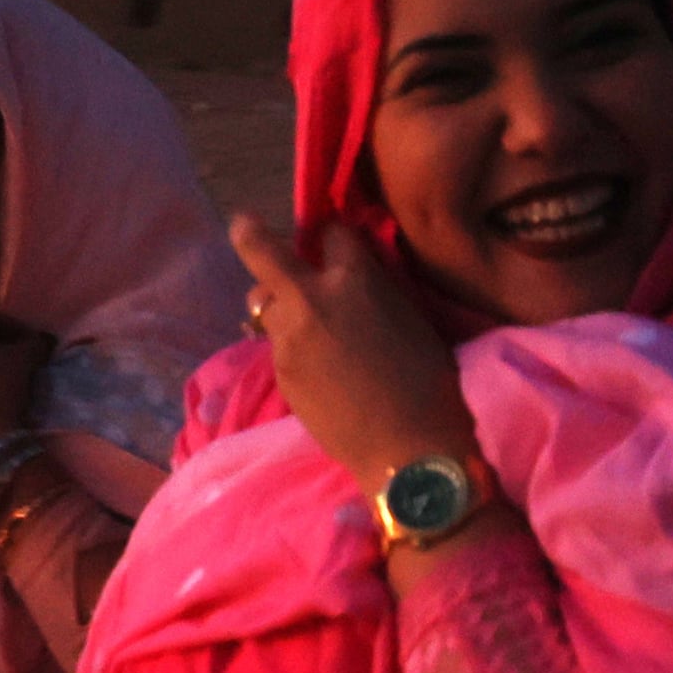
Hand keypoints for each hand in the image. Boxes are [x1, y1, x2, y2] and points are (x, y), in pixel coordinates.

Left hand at [229, 212, 475, 490]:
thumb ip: (375, 291)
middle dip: (250, 234)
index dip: (332, 236)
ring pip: (265, 304)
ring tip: (294, 317)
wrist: (406, 447)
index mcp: (354, 278)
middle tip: (242, 224)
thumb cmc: (429, 382)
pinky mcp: (279, 371)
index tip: (331, 241)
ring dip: (276, 302)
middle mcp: (311, 299)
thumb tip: (358, 281)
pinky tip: (311, 361)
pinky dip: (288, 342)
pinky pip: (276, 343)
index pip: (331, 233)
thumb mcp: (410, 318)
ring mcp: (288, 337)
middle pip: (262, 251)